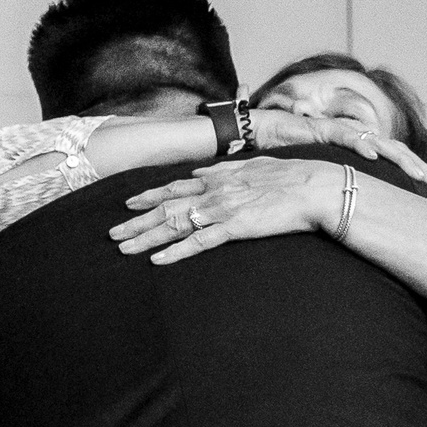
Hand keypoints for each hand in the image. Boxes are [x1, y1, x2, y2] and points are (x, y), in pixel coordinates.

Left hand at [114, 156, 350, 264]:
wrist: (313, 187)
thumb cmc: (291, 176)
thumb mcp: (252, 165)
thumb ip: (224, 169)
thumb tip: (202, 172)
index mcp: (218, 177)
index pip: (174, 187)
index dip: (149, 196)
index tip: (128, 202)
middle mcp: (213, 191)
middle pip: (166, 208)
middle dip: (137, 221)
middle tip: (113, 234)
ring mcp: (222, 210)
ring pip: (175, 225)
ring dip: (146, 238)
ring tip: (124, 249)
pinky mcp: (234, 228)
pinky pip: (199, 243)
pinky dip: (176, 252)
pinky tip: (158, 261)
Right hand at [248, 110, 426, 190]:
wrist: (256, 134)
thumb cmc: (286, 158)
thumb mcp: (318, 180)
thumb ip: (337, 190)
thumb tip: (356, 215)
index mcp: (355, 150)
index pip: (391, 159)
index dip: (412, 172)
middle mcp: (351, 138)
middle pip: (392, 150)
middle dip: (416, 166)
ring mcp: (337, 131)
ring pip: (376, 142)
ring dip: (398, 156)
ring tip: (418, 172)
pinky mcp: (318, 129)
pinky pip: (343, 136)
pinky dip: (359, 145)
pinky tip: (375, 156)